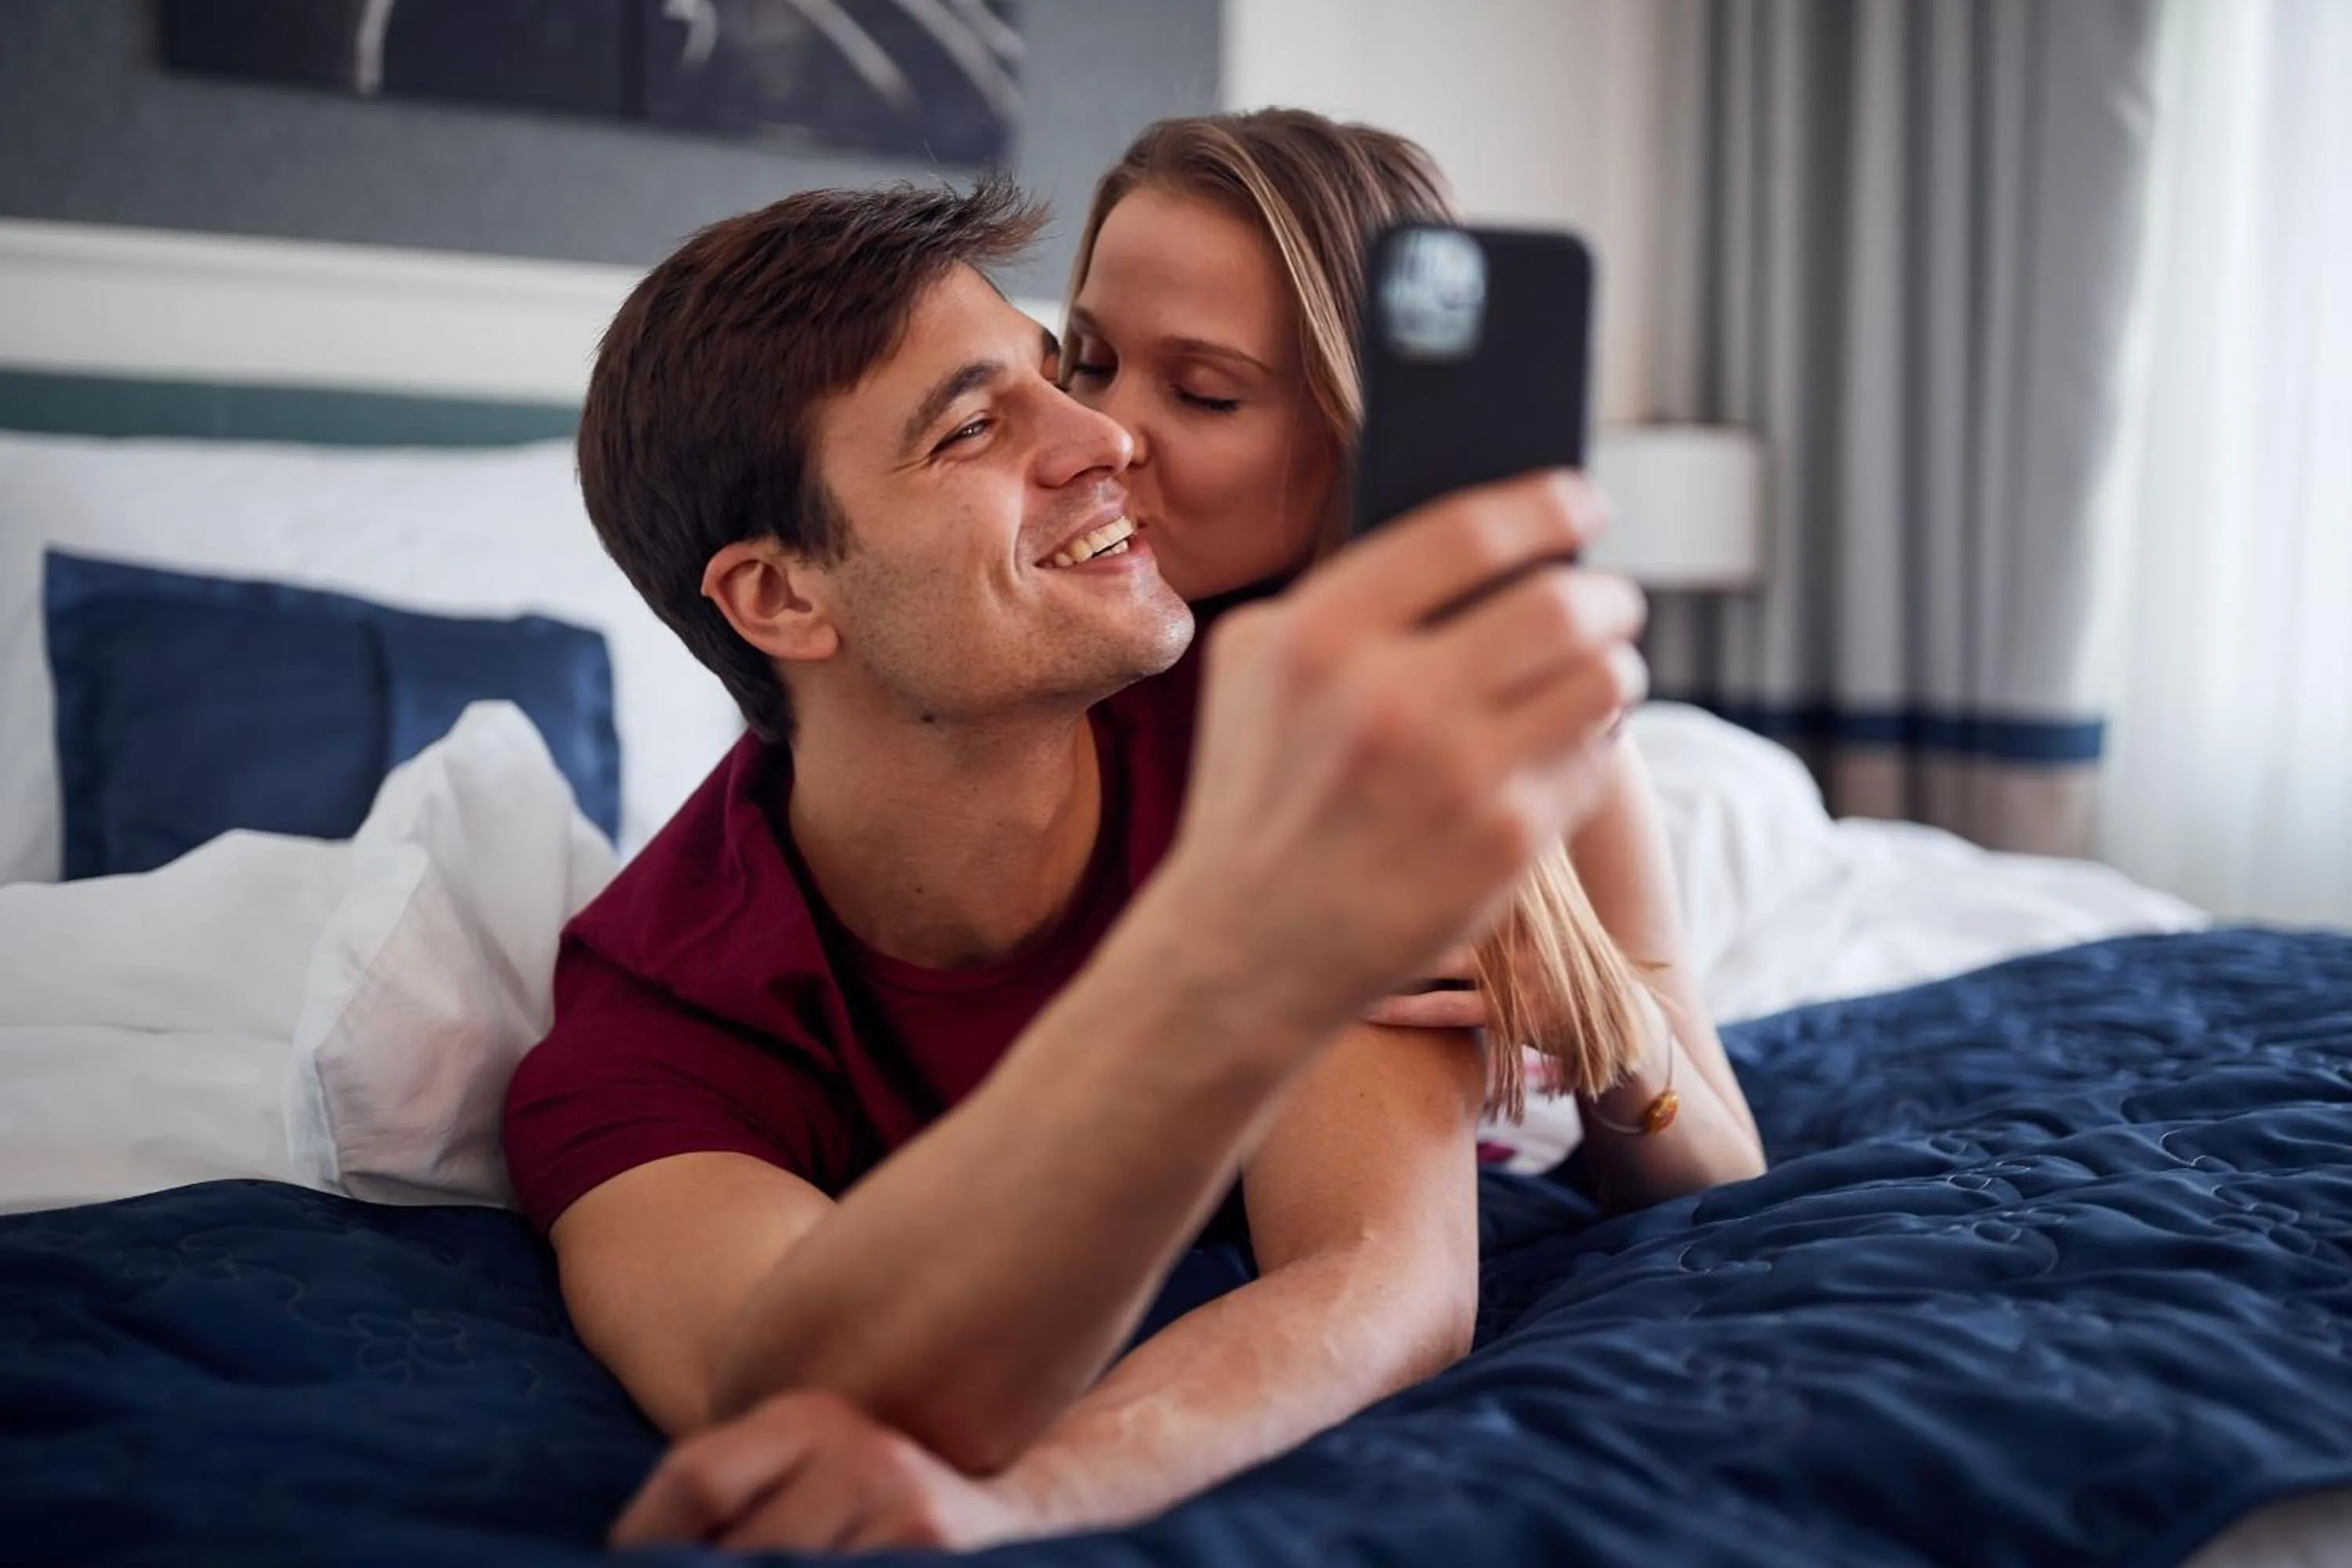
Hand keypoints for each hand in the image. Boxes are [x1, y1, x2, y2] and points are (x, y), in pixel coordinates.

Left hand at [610, 1390, 1031, 1554]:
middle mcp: (859, 1447)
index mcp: (811, 1414)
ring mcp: (902, 1504)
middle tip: (718, 1565)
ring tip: (796, 1559)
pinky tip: (841, 1563)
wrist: (1018, 1518)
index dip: (649, 1538)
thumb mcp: (807, 1474)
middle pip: (736, 1548)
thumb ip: (731, 1491)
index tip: (629, 1563)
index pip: (696, 1477)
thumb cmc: (879, 1509)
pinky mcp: (933, 1545)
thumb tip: (629, 1551)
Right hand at [1148, 471, 1644, 1046]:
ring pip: (1601, 678)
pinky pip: (1591, 758)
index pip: (1470, 532)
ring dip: (1613, 664)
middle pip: (1562, 602)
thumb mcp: (1254, 665)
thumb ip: (1345, 594)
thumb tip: (1476, 544)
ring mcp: (1456, 775)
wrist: (1248, 943)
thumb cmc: (1257, 788)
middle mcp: (1391, 698)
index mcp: (1320, 635)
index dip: (1547, 505)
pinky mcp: (1504, 843)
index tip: (1582, 502)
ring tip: (1596, 670)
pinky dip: (1588, 743)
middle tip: (1609, 600)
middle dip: (1605, 593)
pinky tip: (1558, 746)